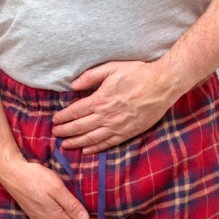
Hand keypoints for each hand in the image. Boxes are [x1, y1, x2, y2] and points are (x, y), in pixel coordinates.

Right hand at [0, 159, 97, 218]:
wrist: (11, 172)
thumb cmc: (33, 177)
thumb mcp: (57, 189)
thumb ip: (71, 205)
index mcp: (54, 218)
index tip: (99, 212)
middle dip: (80, 216)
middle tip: (91, 204)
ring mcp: (38, 218)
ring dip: (69, 213)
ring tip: (77, 201)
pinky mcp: (33, 213)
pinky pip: (51, 215)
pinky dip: (59, 210)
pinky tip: (61, 200)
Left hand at [51, 61, 180, 153]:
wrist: (163, 84)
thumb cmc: (137, 73)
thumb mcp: (111, 68)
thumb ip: (90, 76)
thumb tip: (72, 85)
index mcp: (100, 100)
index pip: (74, 112)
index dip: (62, 118)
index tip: (54, 121)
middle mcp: (106, 116)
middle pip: (79, 127)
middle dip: (64, 132)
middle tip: (55, 134)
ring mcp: (117, 126)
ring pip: (91, 138)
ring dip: (76, 143)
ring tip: (65, 145)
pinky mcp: (128, 133)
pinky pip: (108, 143)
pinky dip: (95, 148)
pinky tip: (86, 151)